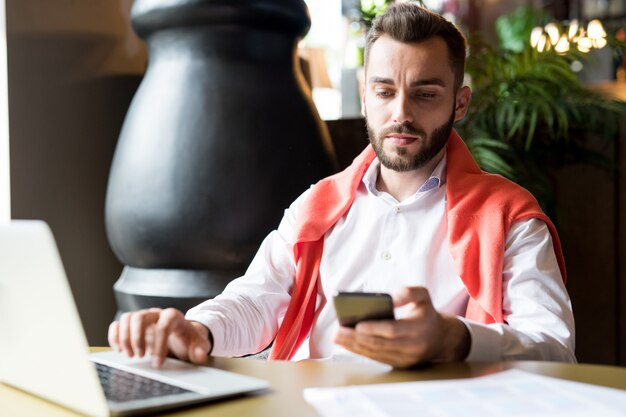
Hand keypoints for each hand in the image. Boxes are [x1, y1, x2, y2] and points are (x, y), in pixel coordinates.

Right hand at [108, 308, 211, 367]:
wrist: (182, 336)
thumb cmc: (189, 340)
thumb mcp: (198, 345)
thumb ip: (200, 350)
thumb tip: (200, 356)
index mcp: (173, 317)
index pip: (163, 326)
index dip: (159, 345)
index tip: (158, 363)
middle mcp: (156, 314)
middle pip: (140, 317)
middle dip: (137, 338)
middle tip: (138, 357)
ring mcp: (143, 317)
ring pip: (127, 318)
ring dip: (124, 337)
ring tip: (128, 355)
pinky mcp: (133, 324)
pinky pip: (118, 323)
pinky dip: (115, 335)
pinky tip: (118, 349)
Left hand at [334, 286, 469, 367]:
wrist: (442, 339)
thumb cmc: (427, 313)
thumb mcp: (423, 296)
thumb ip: (408, 292)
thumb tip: (391, 298)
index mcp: (419, 328)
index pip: (393, 330)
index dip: (375, 328)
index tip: (358, 325)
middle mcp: (413, 346)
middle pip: (380, 344)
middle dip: (357, 339)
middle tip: (338, 331)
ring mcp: (406, 358)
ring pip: (376, 353)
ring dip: (355, 346)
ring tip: (337, 337)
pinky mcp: (399, 365)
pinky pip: (377, 358)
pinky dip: (360, 352)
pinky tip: (347, 344)